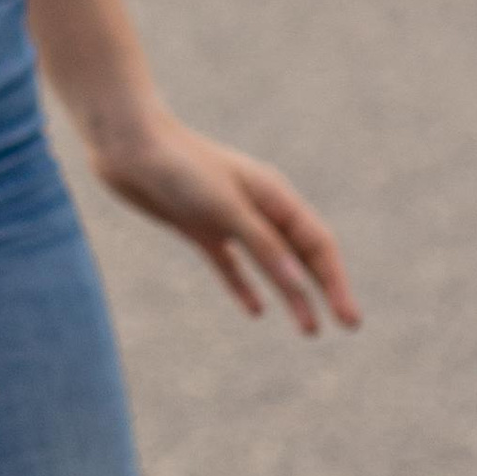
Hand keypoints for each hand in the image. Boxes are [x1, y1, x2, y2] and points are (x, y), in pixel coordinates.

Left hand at [88, 109, 360, 335]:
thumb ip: (262, 243)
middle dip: (326, 289)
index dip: (336, 281)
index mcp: (272, 195)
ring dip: (292, 295)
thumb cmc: (179, 167)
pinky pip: (230, 265)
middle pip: (301, 255)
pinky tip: (255, 311)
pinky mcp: (198, 228)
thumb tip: (299, 281)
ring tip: (310, 331)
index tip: (350, 318)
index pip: (317, 244)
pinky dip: (244, 287)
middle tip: (349, 325)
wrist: (126, 144)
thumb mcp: (224, 207)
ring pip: (270, 264)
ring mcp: (227, 218)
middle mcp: (256, 207)